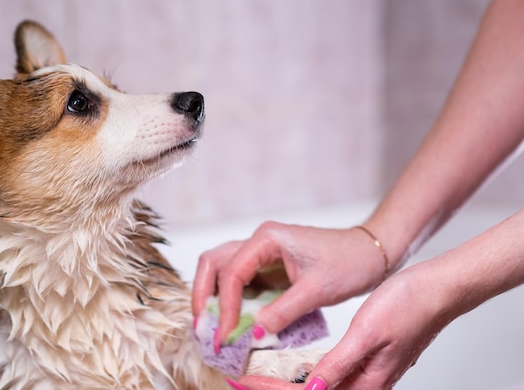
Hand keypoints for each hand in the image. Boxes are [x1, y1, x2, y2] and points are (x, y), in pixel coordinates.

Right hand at [191, 222, 388, 342]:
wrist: (369, 253)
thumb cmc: (348, 261)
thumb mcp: (315, 291)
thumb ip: (282, 312)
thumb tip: (252, 335)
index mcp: (267, 238)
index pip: (231, 272)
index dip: (224, 306)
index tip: (225, 335)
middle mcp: (258, 242)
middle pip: (214, 263)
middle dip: (203, 296)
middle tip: (203, 328)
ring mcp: (261, 253)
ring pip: (222, 270)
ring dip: (213, 297)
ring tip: (212, 327)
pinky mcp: (268, 267)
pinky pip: (239, 282)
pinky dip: (229, 300)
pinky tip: (231, 321)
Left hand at [231, 261, 452, 389]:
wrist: (438, 290)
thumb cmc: (409, 306)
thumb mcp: (369, 332)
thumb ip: (340, 365)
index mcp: (368, 382)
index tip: (243, 381)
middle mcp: (366, 383)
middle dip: (274, 388)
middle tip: (240, 377)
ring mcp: (367, 373)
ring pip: (318, 385)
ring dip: (287, 381)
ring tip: (257, 372)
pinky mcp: (367, 361)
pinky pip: (329, 373)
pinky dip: (304, 371)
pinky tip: (291, 364)